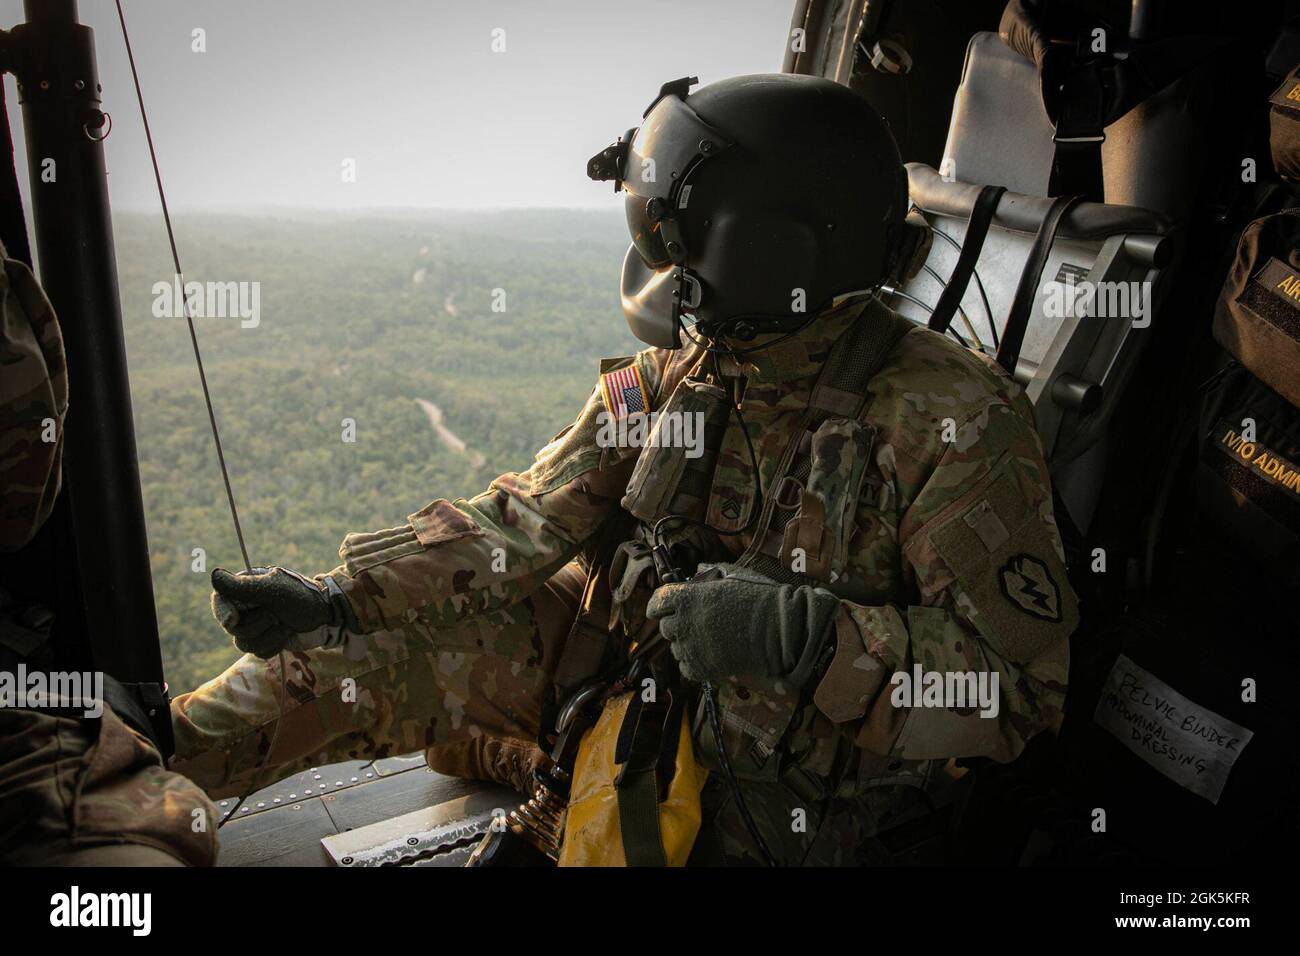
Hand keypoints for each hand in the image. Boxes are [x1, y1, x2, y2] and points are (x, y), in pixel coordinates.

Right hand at [210, 566, 358, 658]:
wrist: (325, 614)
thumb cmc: (301, 595)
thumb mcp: (273, 589)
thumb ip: (243, 587)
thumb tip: (214, 576)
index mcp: (244, 588)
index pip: (220, 601)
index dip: (223, 613)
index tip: (234, 620)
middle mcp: (246, 607)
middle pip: (232, 628)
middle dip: (258, 625)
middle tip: (276, 614)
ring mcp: (254, 625)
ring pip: (244, 644)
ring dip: (269, 636)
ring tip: (285, 624)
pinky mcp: (264, 640)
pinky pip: (258, 653)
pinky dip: (274, 645)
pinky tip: (286, 634)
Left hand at [645, 563, 838, 685]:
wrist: (779, 629)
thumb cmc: (758, 599)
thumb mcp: (731, 578)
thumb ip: (707, 576)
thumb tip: (695, 573)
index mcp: (690, 598)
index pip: (657, 602)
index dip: (658, 605)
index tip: (661, 608)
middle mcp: (686, 623)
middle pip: (665, 627)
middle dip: (676, 624)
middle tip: (695, 623)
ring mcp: (693, 648)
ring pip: (676, 649)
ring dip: (686, 644)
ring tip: (709, 638)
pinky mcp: (703, 669)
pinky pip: (686, 667)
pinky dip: (695, 663)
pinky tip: (711, 654)